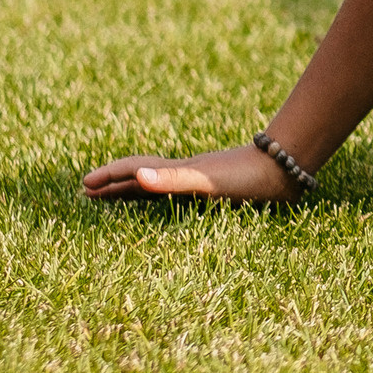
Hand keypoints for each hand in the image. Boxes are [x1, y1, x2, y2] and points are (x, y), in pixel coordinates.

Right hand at [82, 144, 298, 201]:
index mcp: (179, 171)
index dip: (109, 177)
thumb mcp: (207, 180)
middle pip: (143, 177)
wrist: (288, 167)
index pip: (135, 171)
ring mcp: (203, 181)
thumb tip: (136, 177)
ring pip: (161, 184)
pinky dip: (166, 199)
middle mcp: (188, 174)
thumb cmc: (249, 175)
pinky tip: (171, 205)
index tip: (83, 185)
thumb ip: (172, 179)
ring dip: (137, 190)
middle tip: (88, 191)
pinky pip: (182, 195)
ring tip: (119, 196)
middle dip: (115, 184)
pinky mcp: (220, 191)